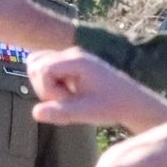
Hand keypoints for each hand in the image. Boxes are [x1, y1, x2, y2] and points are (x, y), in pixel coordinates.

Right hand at [28, 48, 166, 132]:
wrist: (132, 101)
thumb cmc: (112, 106)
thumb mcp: (87, 112)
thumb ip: (61, 112)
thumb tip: (35, 113)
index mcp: (77, 60)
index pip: (41, 69)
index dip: (48, 90)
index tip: (67, 102)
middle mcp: (72, 53)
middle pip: (35, 64)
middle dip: (44, 87)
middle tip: (66, 101)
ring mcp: (70, 57)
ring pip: (37, 66)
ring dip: (45, 86)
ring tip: (67, 99)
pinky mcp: (70, 65)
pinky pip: (46, 71)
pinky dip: (49, 85)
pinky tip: (67, 96)